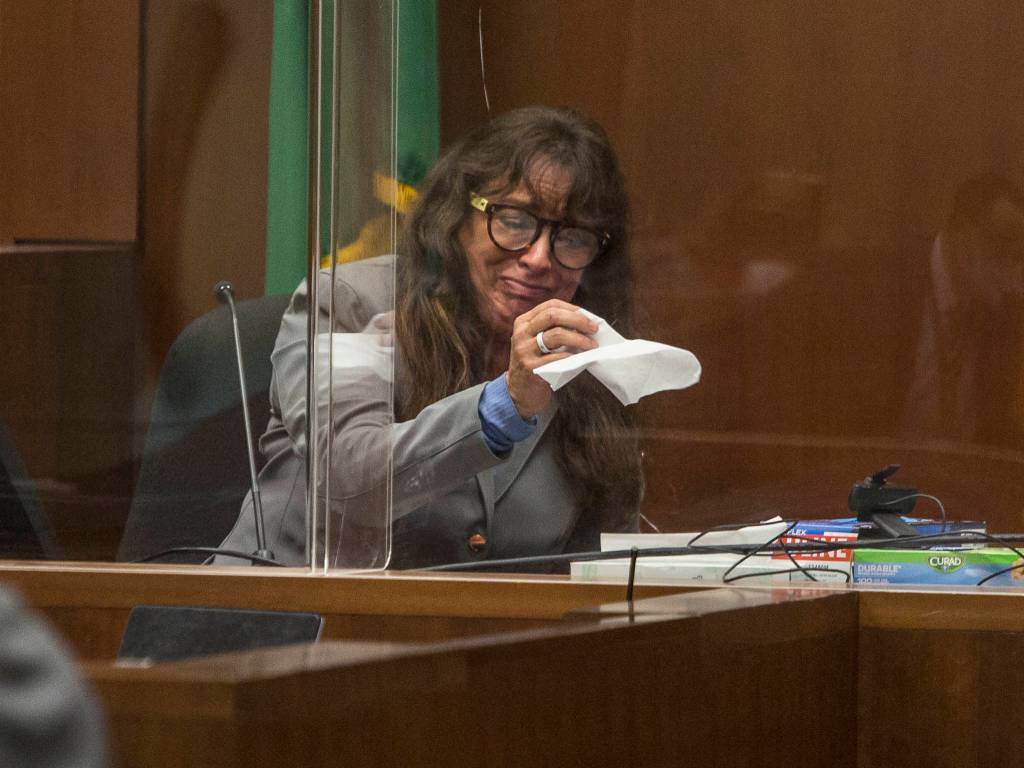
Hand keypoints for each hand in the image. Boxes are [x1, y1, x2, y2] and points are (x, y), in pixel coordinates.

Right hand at [507, 299, 598, 417]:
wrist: (520, 390)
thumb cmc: (536, 362)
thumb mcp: (537, 341)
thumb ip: (554, 329)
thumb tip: (586, 321)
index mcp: (524, 321)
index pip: (550, 305)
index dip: (572, 309)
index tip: (589, 317)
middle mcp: (522, 332)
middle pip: (553, 316)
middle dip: (578, 320)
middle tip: (594, 329)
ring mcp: (524, 349)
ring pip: (556, 335)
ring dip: (579, 339)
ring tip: (591, 345)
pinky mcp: (530, 367)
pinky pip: (556, 357)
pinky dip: (572, 356)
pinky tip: (581, 358)